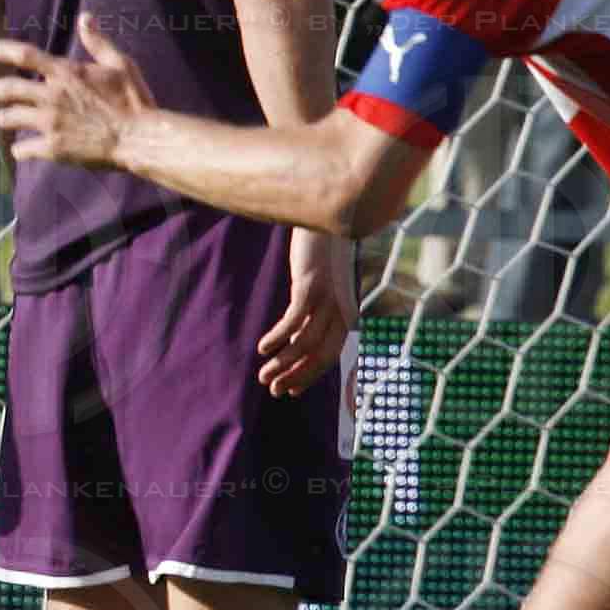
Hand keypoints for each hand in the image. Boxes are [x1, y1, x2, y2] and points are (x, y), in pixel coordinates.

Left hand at [0, 17, 156, 169]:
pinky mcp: (53, 148)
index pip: (27, 56)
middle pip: (8, 89)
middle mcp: (52, 96)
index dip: (6, 51)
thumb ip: (98, 42)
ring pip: (10, 118)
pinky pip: (23, 149)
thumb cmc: (133, 100)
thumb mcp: (120, 65)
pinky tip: (21, 150)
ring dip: (4, 118)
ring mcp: (50, 122)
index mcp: (66, 73)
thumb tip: (85, 17)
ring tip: (4, 119)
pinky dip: (20, 150)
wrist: (138, 138)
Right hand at [258, 226, 354, 396]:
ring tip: (263, 374)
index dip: (308, 376)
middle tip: (272, 389)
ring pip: (305, 343)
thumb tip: (296, 337)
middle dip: (295, 376)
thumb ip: (314, 310)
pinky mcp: (312, 286)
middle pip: (320, 356)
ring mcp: (328, 300)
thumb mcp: (321, 286)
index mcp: (347, 315)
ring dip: (282, 362)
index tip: (289, 391)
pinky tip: (262, 347)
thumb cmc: (322, 253)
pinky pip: (294, 320)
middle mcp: (342, 312)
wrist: (331, 218)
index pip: (330, 356)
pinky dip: (278, 337)